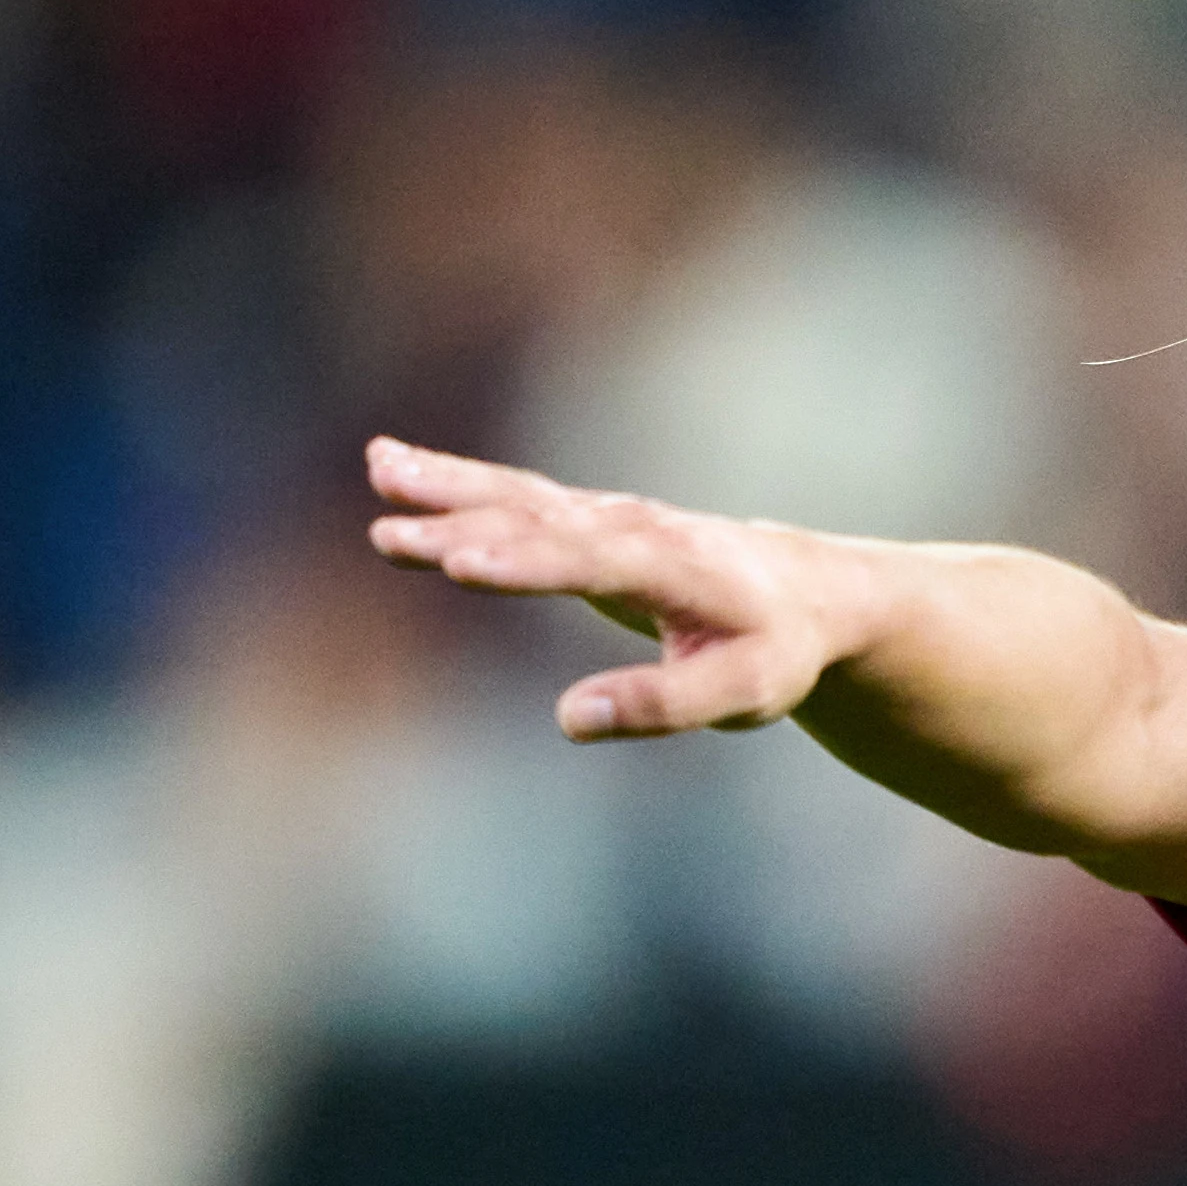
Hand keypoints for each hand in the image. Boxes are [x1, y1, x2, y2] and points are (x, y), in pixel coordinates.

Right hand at [364, 437, 846, 741]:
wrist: (808, 590)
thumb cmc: (777, 649)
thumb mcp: (745, 692)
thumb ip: (664, 704)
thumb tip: (570, 719)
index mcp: (672, 568)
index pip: (589, 562)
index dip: (524, 565)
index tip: (459, 563)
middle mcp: (631, 528)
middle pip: (538, 524)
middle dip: (465, 527)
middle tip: (390, 533)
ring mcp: (604, 517)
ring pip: (516, 497)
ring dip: (446, 486)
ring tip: (379, 470)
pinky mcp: (583, 520)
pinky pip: (512, 495)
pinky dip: (456, 479)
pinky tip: (392, 466)